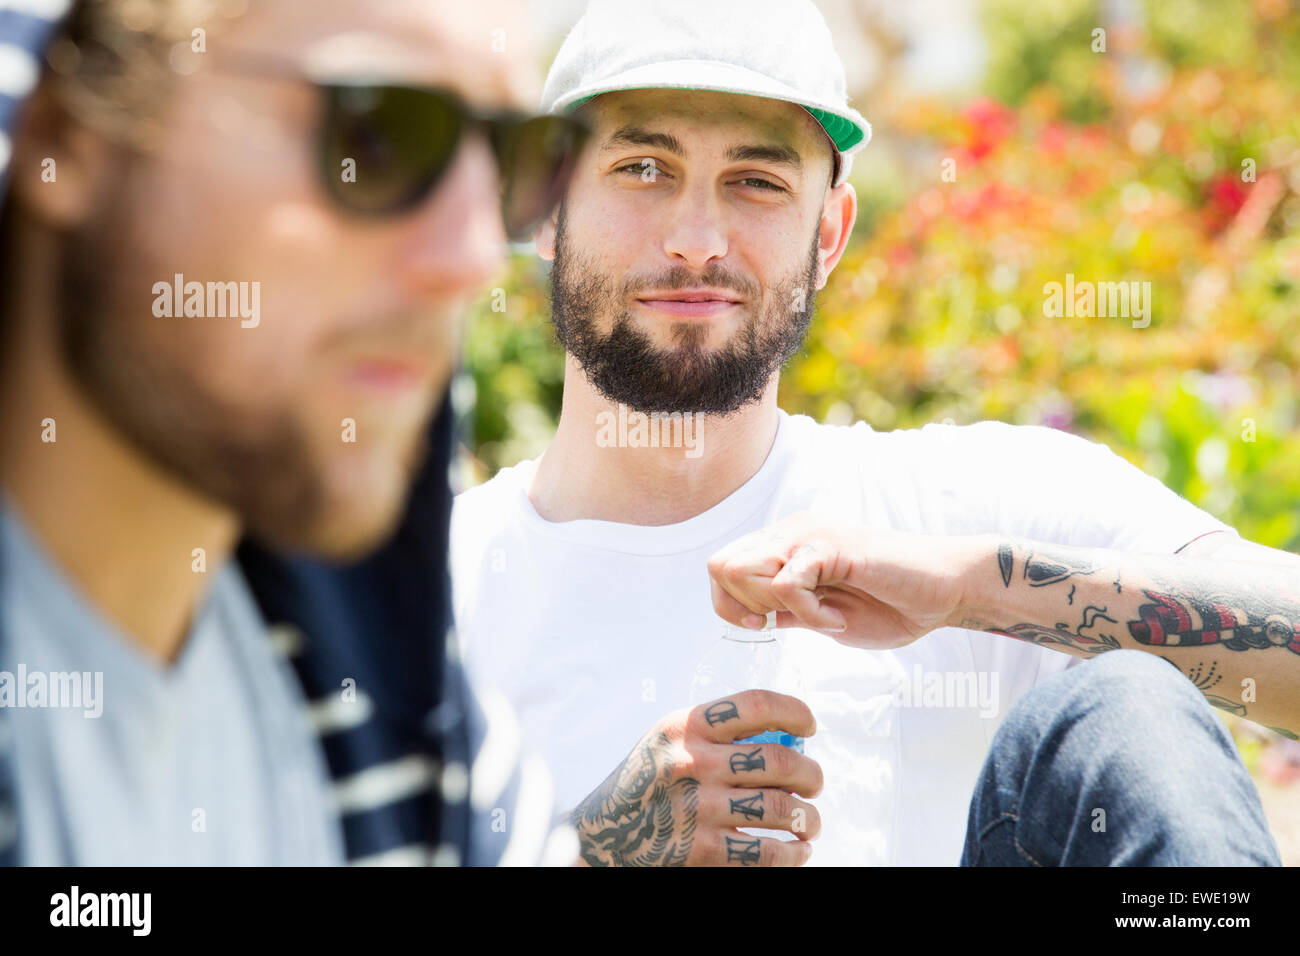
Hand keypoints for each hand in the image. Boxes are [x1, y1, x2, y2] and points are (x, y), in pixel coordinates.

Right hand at [570, 690, 822, 865]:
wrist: (600, 836)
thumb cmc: (647, 783)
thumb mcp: (670, 743)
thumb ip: (716, 735)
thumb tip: (788, 738)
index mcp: (687, 726)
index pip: (756, 705)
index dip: (795, 712)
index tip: (811, 728)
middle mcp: (693, 762)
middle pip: (780, 761)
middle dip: (812, 775)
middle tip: (815, 785)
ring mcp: (697, 808)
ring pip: (781, 809)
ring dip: (808, 819)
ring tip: (810, 823)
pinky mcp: (700, 851)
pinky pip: (766, 853)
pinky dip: (792, 854)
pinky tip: (795, 851)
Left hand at [707, 512, 984, 649]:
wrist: (944, 592)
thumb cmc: (890, 604)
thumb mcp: (822, 616)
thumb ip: (786, 611)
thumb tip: (751, 615)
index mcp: (784, 545)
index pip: (719, 566)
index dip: (728, 604)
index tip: (763, 625)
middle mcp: (789, 533)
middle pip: (720, 565)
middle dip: (744, 606)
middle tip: (785, 623)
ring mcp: (808, 536)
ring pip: (743, 569)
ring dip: (774, 607)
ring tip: (818, 619)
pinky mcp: (830, 547)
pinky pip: (785, 584)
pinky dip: (806, 613)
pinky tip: (836, 619)